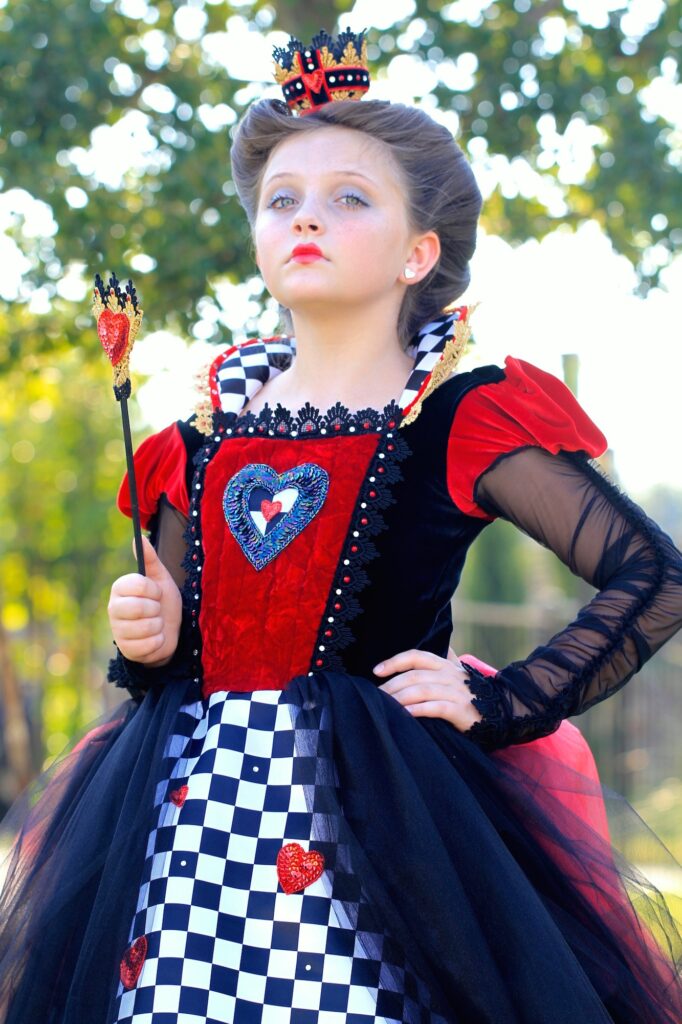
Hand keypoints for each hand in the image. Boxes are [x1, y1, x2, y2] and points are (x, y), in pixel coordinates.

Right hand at [107, 536, 181, 666]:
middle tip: (155, 610)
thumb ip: (150, 560)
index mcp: (119, 588)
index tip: (156, 593)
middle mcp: (114, 608)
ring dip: (159, 626)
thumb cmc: (163, 603)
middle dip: (156, 609)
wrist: (169, 633)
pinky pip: (150, 644)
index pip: (139, 584)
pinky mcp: (126, 650)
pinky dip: (159, 641)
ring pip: (147, 627)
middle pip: (141, 607)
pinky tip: (155, 639)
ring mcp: (118, 630)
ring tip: (156, 624)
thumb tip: (138, 538)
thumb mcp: (161, 579)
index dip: (154, 590)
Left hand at [373, 647, 482, 731]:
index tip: (376, 671)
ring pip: (422, 690)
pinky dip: (418, 710)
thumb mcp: (453, 675)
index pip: (416, 656)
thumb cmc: (468, 694)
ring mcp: (455, 692)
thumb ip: (437, 665)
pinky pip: (435, 708)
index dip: (395, 661)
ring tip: (385, 707)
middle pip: (414, 676)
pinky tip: (405, 714)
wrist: (499, 712)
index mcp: (444, 665)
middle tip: (375, 697)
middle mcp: (449, 675)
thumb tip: (424, 654)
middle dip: (391, 685)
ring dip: (400, 698)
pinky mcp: (460, 710)